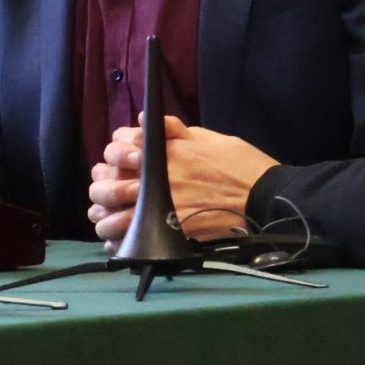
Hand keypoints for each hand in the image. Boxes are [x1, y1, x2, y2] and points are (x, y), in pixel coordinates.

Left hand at [86, 115, 277, 244]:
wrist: (264, 197)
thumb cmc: (241, 165)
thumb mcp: (209, 137)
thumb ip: (174, 130)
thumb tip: (146, 121)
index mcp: (165, 152)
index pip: (119, 148)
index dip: (113, 155)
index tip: (118, 162)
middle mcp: (157, 179)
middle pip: (107, 185)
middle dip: (101, 189)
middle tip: (104, 195)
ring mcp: (161, 207)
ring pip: (112, 218)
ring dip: (105, 220)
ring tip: (107, 222)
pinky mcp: (170, 232)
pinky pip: (133, 241)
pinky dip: (122, 244)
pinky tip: (122, 242)